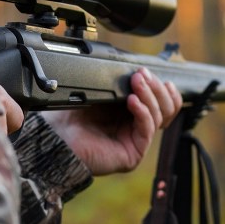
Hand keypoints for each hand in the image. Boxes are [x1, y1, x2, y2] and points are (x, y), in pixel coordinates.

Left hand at [41, 68, 182, 175]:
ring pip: (160, 116)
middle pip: (167, 107)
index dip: (163, 87)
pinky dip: (143, 112)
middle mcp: (137, 126)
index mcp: (133, 112)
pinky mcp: (133, 153)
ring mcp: (137, 140)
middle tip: (142, 74)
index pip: (162, 101)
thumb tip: (139, 71)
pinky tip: (132, 101)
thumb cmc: (73, 115)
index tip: (150, 72)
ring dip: (150, 96)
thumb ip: (120, 84)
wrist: (57, 136)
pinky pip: (147, 129)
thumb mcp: (101, 94)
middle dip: (156, 87)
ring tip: (137, 82)